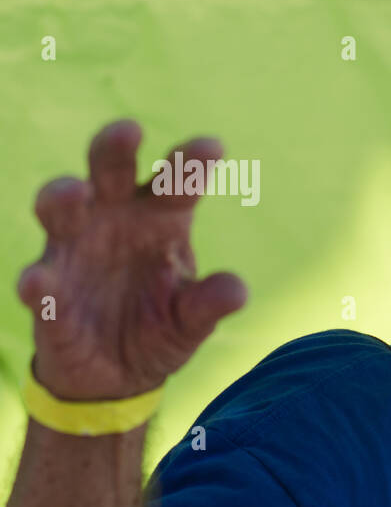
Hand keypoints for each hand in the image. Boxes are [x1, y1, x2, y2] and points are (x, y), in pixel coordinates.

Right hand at [16, 119, 246, 399]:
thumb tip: (236, 291)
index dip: (191, 162)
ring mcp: (72, 253)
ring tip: (77, 191)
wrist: (118, 376)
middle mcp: (112, 222)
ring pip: (60, 211)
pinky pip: (40, 284)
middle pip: (109, 173)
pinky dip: (39, 284)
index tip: (211, 147)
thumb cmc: (160, 327)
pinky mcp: (46, 294)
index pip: (176, 183)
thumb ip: (209, 304)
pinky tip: (38, 284)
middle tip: (129, 130)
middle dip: (114, 150)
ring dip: (64, 197)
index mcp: (160, 220)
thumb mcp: (192, 321)